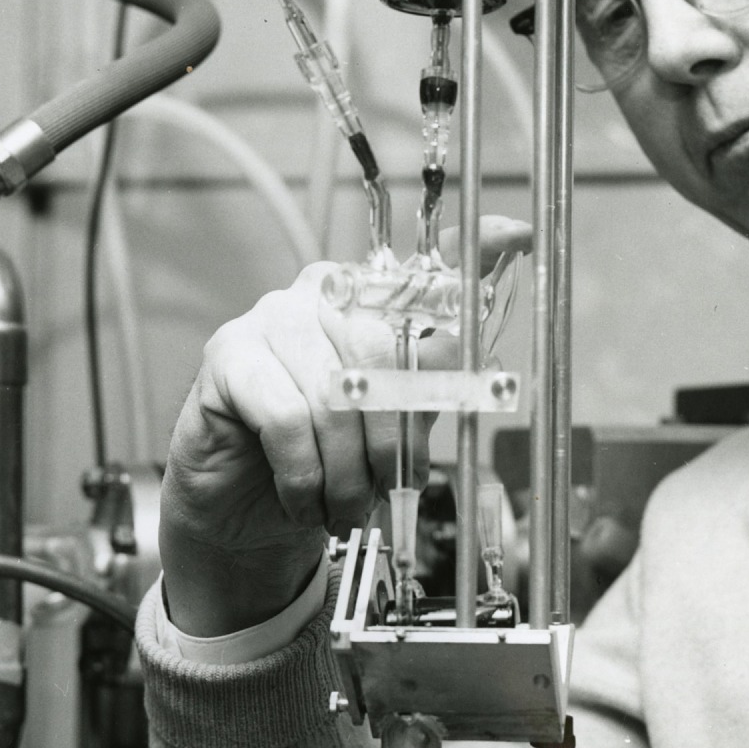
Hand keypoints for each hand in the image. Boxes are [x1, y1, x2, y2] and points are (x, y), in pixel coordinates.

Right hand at [159, 220, 530, 635]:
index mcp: (367, 298)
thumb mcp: (393, 422)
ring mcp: (270, 318)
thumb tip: (494, 325)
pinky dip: (304, 473)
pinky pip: (286, 418)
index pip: (428, 273)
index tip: (519, 237)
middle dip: (394, 438)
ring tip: (345, 509)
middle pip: (383, 350)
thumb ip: (436, 377)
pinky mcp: (229, 356)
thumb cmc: (324, 460)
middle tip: (391, 489)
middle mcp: (320, 292)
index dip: (473, 255)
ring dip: (347, 472)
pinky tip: (303, 498)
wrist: (248, 509)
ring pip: (334, 396)